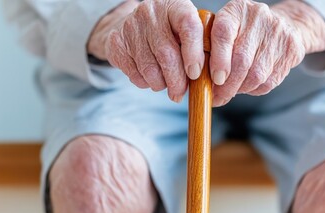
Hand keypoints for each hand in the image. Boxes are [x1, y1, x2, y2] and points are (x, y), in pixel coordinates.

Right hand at [87, 0, 204, 102]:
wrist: (132, 24)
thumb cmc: (169, 32)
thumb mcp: (186, 31)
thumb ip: (199, 48)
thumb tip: (208, 81)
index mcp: (175, 6)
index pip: (189, 26)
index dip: (194, 53)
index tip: (195, 74)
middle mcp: (151, 12)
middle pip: (167, 54)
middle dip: (177, 80)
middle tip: (180, 93)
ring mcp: (130, 26)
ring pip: (149, 68)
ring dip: (160, 84)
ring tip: (165, 84)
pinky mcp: (116, 42)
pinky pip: (134, 73)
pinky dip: (145, 82)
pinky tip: (149, 78)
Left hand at [210, 0, 324, 105]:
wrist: (285, 25)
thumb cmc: (245, 32)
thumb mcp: (227, 30)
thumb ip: (212, 49)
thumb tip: (200, 82)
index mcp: (236, 10)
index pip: (223, 33)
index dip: (218, 61)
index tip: (215, 80)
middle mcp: (258, 17)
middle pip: (241, 60)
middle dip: (227, 85)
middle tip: (218, 97)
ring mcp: (277, 32)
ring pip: (256, 74)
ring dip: (241, 89)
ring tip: (232, 90)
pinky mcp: (291, 49)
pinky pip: (269, 81)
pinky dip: (255, 89)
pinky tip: (249, 84)